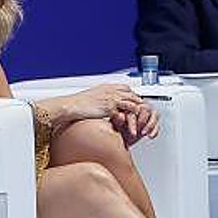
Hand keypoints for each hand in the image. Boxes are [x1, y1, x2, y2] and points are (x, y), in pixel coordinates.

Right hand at [43, 84, 160, 144]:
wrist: (70, 107)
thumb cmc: (77, 106)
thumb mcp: (93, 101)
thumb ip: (103, 103)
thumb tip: (107, 110)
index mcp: (109, 88)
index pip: (128, 91)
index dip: (135, 102)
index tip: (139, 112)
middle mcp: (113, 90)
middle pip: (135, 96)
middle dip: (142, 109)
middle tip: (147, 121)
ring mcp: (113, 97)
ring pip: (134, 104)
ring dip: (140, 116)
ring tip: (144, 128)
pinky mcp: (111, 106)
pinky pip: (128, 112)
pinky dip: (133, 121)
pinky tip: (134, 130)